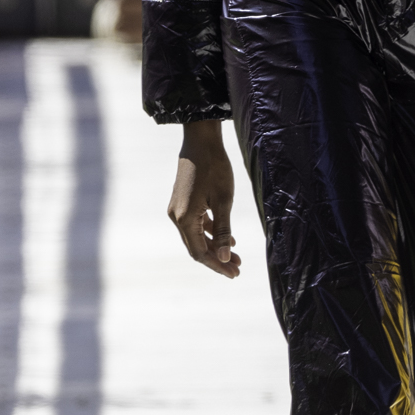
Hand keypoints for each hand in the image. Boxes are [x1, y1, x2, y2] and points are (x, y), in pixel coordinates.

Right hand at [167, 120, 241, 277]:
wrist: (201, 141)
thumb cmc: (215, 168)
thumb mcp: (224, 201)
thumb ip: (224, 231)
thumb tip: (225, 257)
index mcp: (184, 219)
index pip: (200, 253)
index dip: (218, 265)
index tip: (235, 273)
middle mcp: (176, 217)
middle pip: (197, 247)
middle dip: (218, 259)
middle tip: (238, 268)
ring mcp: (177, 209)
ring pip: (196, 237)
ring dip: (215, 247)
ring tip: (236, 256)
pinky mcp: (182, 202)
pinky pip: (196, 224)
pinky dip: (210, 233)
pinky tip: (228, 238)